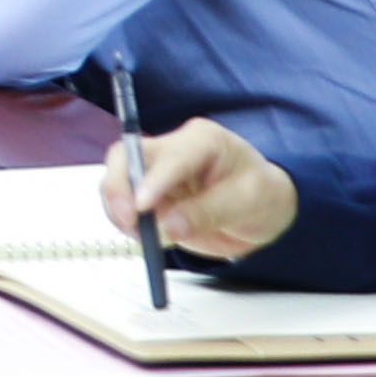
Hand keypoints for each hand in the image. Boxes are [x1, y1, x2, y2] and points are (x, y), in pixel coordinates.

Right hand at [105, 119, 300, 261]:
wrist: (258, 207)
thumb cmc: (259, 193)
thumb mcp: (247, 202)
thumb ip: (209, 212)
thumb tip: (170, 227)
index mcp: (203, 141)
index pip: (171, 157)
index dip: (153, 181)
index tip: (142, 208)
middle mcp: (172, 149)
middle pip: (126, 155)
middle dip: (118, 187)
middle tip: (127, 220)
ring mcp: (155, 171)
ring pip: (116, 178)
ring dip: (117, 208)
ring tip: (138, 235)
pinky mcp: (146, 193)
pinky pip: (121, 203)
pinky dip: (122, 220)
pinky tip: (141, 236)